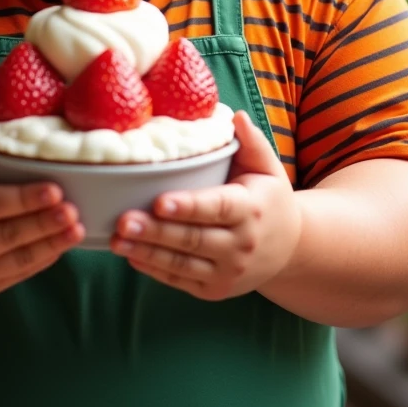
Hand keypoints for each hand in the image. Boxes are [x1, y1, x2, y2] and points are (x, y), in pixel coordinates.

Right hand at [0, 109, 84, 296]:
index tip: (54, 189)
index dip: (25, 199)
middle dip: (44, 223)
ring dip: (51, 245)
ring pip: (19, 259)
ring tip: (78, 229)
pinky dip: (43, 260)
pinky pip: (18, 274)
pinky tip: (63, 244)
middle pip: (10, 235)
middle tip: (73, 210)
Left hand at [110, 111, 300, 299]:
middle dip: (156, 231)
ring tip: (116, 240)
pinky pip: (181, 281)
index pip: (216, 208)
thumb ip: (252, 142)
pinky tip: (131, 256)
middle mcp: (241, 245)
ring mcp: (228, 272)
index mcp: (250, 210)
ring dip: (147, 252)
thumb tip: (235, 116)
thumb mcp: (268, 168)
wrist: (291, 248)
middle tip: (123, 220)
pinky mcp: (216, 290)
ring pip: (183, 264)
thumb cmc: (268, 199)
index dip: (188, 207)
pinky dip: (155, 270)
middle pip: (193, 239)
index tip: (159, 201)